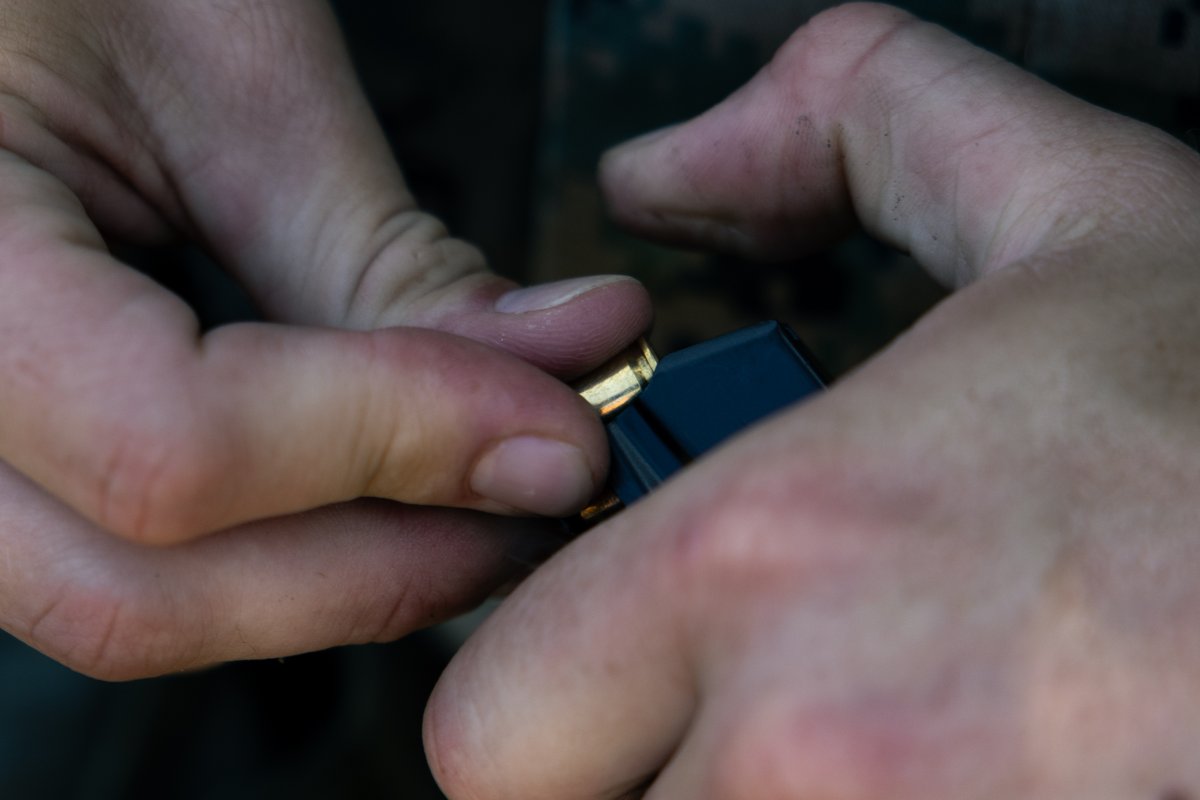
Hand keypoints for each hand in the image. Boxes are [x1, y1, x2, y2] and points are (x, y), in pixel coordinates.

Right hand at [0, 0, 649, 678]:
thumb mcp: (241, 91)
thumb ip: (389, 267)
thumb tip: (561, 385)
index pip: (172, 443)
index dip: (399, 446)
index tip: (565, 434)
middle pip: (140, 592)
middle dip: (387, 566)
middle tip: (544, 493)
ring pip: (135, 607)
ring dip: (343, 581)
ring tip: (482, 500)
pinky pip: (133, 567)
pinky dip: (282, 558)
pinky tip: (388, 499)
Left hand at [425, 4, 1199, 796]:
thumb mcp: (1063, 215)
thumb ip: (851, 130)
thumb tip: (672, 169)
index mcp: (765, 560)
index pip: (484, 718)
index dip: (534, 692)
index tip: (600, 660)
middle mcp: (802, 750)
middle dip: (605, 774)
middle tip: (696, 711)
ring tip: (834, 740)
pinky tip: (920, 776)